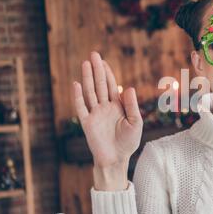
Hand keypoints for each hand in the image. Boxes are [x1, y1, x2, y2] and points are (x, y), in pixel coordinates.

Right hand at [72, 52, 142, 189]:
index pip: (111, 86)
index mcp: (117, 106)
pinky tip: (77, 84)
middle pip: (99, 85)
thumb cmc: (128, 142)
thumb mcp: (135, 122)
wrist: (116, 159)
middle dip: (97, 70)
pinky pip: (81, 107)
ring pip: (90, 92)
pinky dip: (78, 96)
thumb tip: (129, 87)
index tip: (103, 61)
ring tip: (85, 63)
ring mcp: (95, 114)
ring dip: (88, 78)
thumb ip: (132, 105)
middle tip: (93, 54)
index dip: (108, 73)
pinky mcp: (87, 123)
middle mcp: (104, 107)